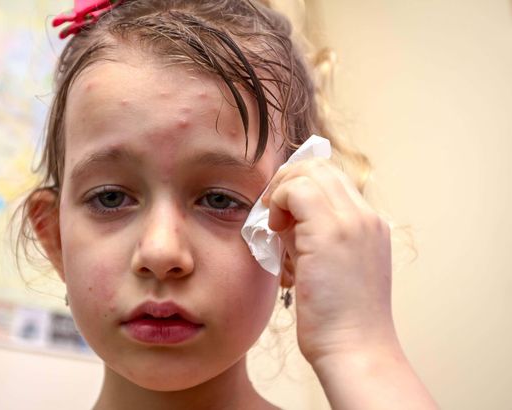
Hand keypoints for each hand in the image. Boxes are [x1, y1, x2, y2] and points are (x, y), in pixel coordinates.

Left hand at [262, 158, 396, 363]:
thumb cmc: (337, 319)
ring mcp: (353, 222)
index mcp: (369, 225)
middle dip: (287, 182)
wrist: (354, 350)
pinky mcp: (331, 233)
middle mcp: (366, 217)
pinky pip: (296, 191)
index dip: (300, 185)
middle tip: (271, 211)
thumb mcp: (327, 267)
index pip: (332, 179)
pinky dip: (277, 202)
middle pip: (320, 167)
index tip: (281, 212)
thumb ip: (310, 236)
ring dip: (281, 191)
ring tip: (275, 224)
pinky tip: (275, 230)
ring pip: (309, 172)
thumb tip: (283, 217)